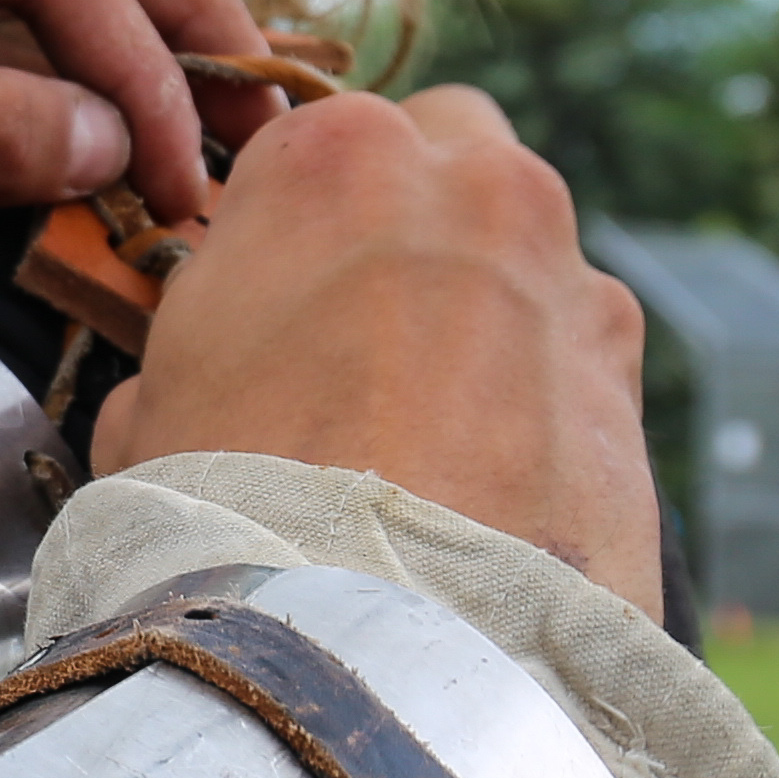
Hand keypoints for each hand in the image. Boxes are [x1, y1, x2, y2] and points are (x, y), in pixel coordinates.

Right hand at [97, 86, 662, 606]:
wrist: (377, 636)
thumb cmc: (232, 503)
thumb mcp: (149, 401)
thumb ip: (197, 340)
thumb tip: (217, 368)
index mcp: (333, 159)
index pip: (308, 141)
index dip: (283, 220)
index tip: (265, 287)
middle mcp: (474, 184)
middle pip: (451, 150)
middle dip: (413, 212)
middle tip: (355, 324)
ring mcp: (570, 274)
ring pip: (527, 248)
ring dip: (485, 302)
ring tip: (426, 423)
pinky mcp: (629, 375)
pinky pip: (575, 353)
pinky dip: (539, 392)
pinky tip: (488, 477)